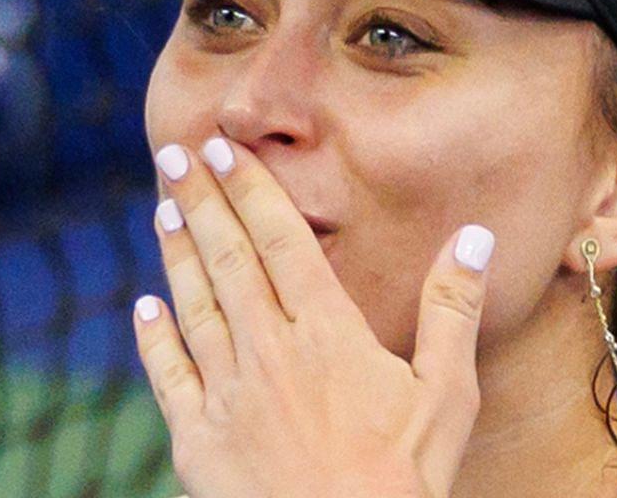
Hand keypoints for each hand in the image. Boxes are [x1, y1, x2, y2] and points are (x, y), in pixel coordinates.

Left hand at [132, 136, 495, 497]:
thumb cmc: (403, 479)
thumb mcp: (447, 394)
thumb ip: (451, 309)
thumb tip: (472, 238)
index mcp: (328, 334)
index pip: (281, 243)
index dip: (251, 193)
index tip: (224, 152)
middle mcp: (269, 351)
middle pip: (229, 260)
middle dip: (201, 202)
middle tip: (177, 155)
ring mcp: (227, 394)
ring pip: (194, 306)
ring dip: (177, 253)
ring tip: (162, 209)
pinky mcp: (197, 440)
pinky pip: (168, 375)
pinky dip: (154, 338)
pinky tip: (144, 308)